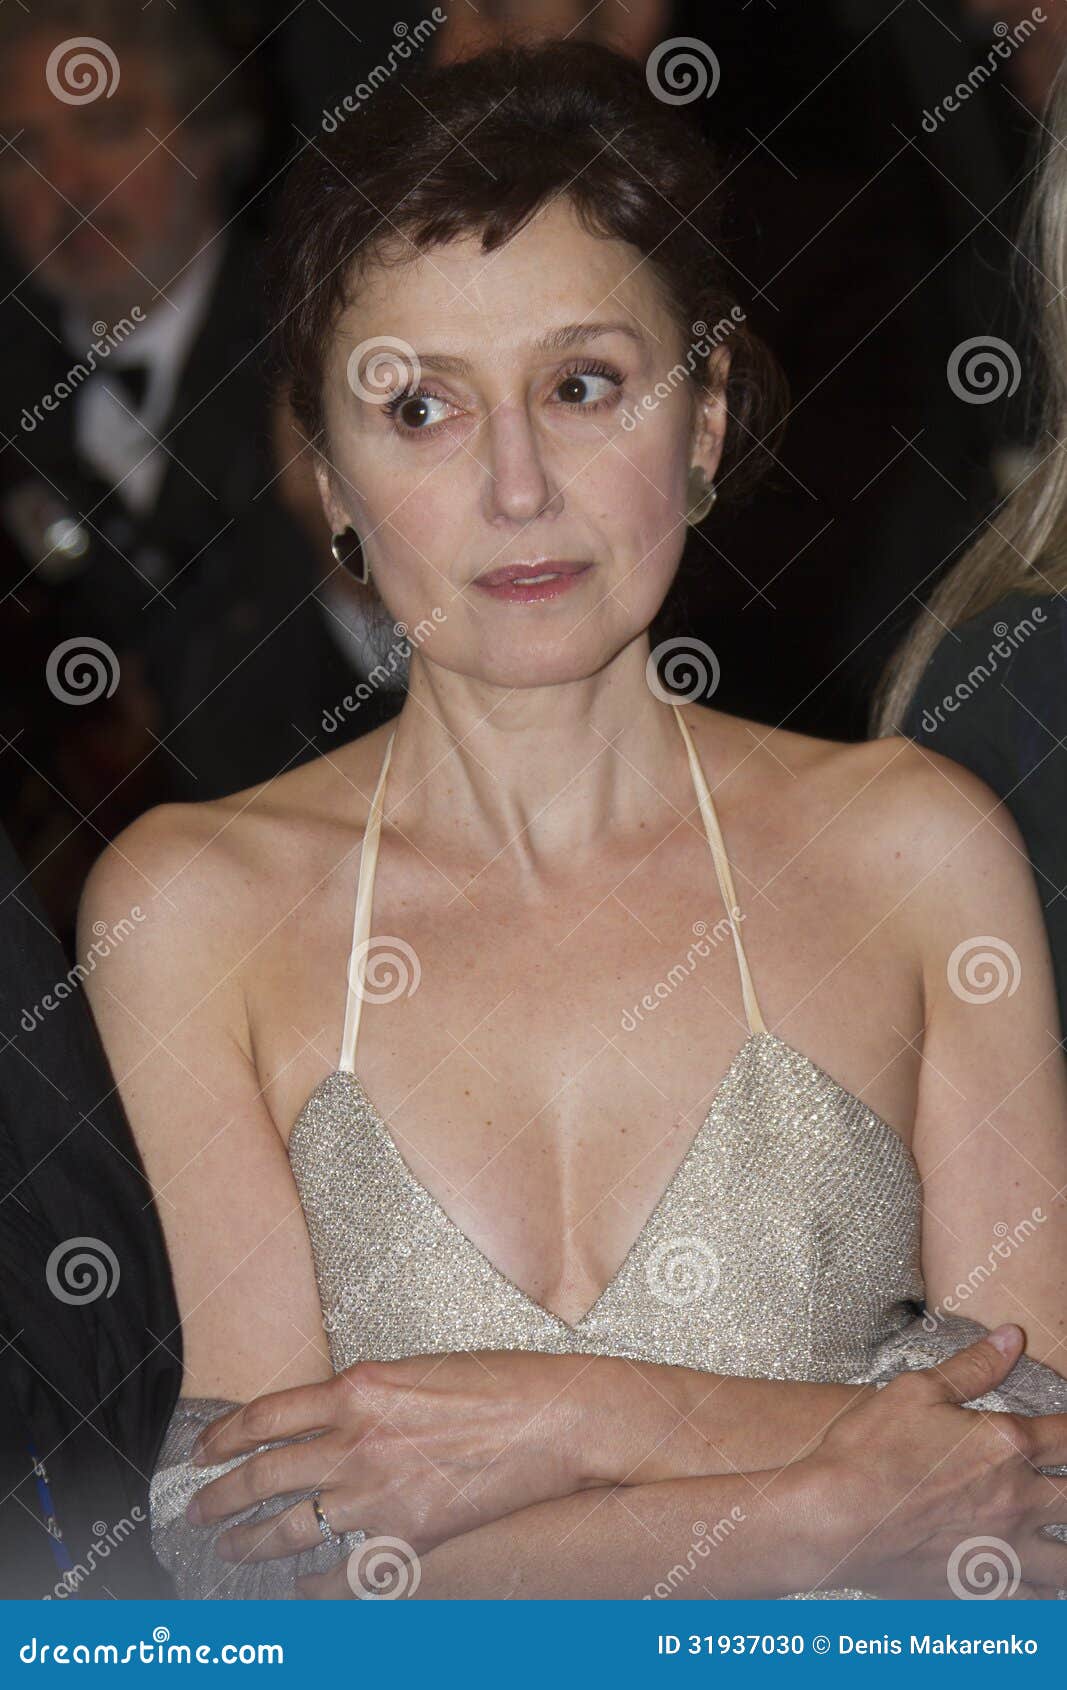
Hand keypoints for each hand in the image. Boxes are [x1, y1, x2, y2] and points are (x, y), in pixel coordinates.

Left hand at [186, 1349, 612, 1565]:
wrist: (555, 1421)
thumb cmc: (500, 1386)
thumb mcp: (417, 1371)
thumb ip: (365, 1396)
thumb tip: (328, 1420)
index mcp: (356, 1387)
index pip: (263, 1414)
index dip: (222, 1437)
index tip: (203, 1450)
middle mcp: (354, 1438)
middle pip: (261, 1473)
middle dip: (220, 1495)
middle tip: (200, 1507)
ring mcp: (377, 1491)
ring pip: (288, 1525)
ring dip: (251, 1540)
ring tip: (232, 1546)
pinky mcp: (405, 1535)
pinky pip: (339, 1571)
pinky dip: (312, 1585)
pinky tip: (299, 1589)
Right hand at [794, 1323, 1066, 1597]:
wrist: (834, 1520)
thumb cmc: (870, 1451)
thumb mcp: (916, 1390)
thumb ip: (973, 1366)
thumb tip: (1013, 1337)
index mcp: (1007, 1446)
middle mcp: (1017, 1501)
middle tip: (1064, 1486)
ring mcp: (1003, 1551)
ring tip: (1061, 1539)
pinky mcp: (981, 1588)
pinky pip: (1034, 1601)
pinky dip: (1045, 1593)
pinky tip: (1042, 1585)